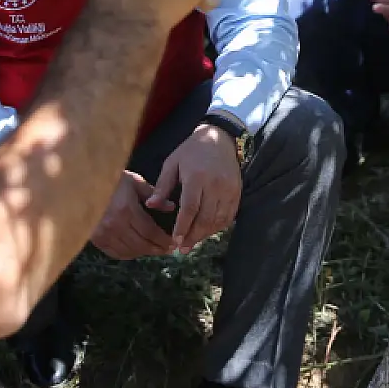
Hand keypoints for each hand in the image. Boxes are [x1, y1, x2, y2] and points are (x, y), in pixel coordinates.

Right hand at [91, 171, 175, 259]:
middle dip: (157, 249)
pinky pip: (115, 253)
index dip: (163, 240)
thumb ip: (153, 195)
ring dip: (144, 253)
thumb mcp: (134, 182)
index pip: (150, 231)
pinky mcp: (95, 238)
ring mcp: (103, 234)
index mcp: (126, 210)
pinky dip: (128, 254)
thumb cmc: (111, 180)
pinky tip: (136, 251)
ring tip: (154, 250)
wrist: (83, 183)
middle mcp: (114, 225)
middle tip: (168, 250)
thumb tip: (171, 207)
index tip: (174, 243)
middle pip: (141, 244)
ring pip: (129, 251)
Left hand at [147, 123, 241, 251]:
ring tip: (192, 242)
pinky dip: (217, 227)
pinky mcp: (237, 193)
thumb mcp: (172, 164)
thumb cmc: (191, 151)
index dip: (182, 227)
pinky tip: (207, 232)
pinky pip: (228, 217)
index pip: (190, 209)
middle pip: (205, 219)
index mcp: (197, 177)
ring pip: (218, 220)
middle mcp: (215, 185)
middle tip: (182, 249)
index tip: (175, 241)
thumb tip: (151, 206)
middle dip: (193, 236)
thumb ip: (162, 186)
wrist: (220, 138)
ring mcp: (229, 189)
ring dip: (205, 234)